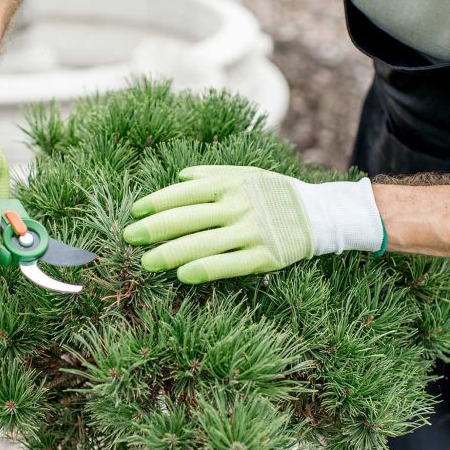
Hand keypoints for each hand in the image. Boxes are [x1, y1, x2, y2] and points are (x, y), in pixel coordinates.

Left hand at [122, 165, 384, 283]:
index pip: (183, 193)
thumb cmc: (276, 193)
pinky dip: (205, 269)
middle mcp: (237, 205)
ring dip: (170, 253)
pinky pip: (229, 264)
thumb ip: (212, 174)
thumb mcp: (247, 174)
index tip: (135, 213)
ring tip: (146, 262)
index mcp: (230, 184)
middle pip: (186, 218)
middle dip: (154, 229)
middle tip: (129, 238)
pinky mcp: (265, 255)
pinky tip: (182, 275)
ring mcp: (251, 231)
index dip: (156, 203)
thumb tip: (177, 177)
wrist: (320, 212)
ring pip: (202, 243)